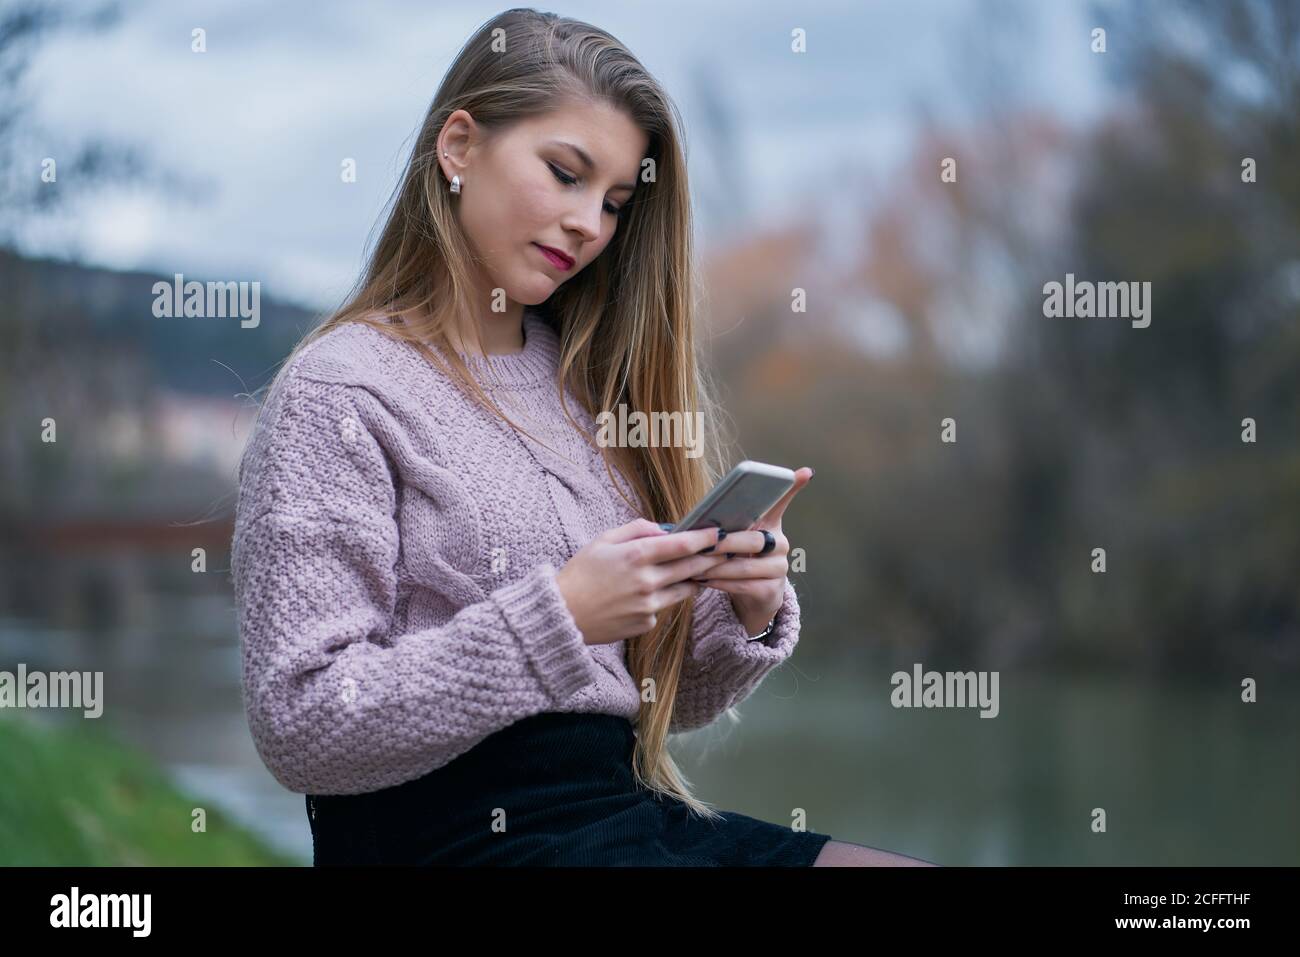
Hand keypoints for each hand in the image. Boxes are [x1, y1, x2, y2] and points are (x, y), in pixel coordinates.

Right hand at [555, 519, 730, 645]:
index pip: (681, 545)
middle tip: (723, 551)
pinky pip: (664, 607)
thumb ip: (636, 530)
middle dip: (710, 558)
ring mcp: (648, 606)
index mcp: (635, 556)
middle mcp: (646, 581)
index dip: (704, 538)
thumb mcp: (603, 540)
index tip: (718, 533)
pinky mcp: (646, 624)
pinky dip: (663, 598)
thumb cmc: (580, 573)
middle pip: (691, 568)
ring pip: (684, 590)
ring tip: (698, 570)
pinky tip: (650, 594)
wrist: (562, 615)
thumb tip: (665, 529)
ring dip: (694, 579)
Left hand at [690, 466, 813, 636]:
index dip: (792, 488)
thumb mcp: (733, 542)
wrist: (752, 598)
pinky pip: (743, 585)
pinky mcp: (772, 590)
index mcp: (770, 525)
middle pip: (753, 540)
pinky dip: (721, 583)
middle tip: (702, 544)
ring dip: (716, 568)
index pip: (780, 503)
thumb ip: (725, 528)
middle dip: (725, 543)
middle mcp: (780, 544)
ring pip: (745, 567)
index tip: (804, 472)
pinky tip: (704, 581)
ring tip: (695, 567)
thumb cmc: (737, 561)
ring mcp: (779, 568)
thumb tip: (698, 522)